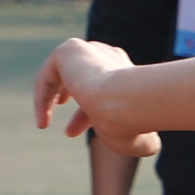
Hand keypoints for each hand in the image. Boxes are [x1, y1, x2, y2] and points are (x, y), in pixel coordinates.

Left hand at [35, 36, 157, 154]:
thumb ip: (144, 137)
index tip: (72, 133)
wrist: (126, 102)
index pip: (103, 88)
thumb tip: (152, 145)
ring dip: (51, 98)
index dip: (86, 114)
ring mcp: (88, 51)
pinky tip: (43, 121)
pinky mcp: (70, 50)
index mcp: (128, 72)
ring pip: (63, 73)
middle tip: (68, 133)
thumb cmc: (132, 123)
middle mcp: (108, 56)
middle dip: (74, 106)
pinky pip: (49, 74)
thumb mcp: (142, 137)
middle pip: (83, 80)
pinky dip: (42, 97)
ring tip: (44, 121)